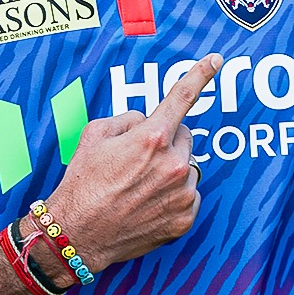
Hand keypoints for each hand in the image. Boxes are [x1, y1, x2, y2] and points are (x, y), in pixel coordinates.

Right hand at [43, 54, 222, 271]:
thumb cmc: (83, 183)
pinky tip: (147, 205)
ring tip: (139, 187)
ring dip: (170, 171)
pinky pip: (188, 195)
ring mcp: (182, 194)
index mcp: (152, 138)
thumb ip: (128, 119)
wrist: (78, 234)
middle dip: (167, 141)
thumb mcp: (94, 135)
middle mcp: (174, 164)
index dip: (200, 75)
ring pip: (187, 168)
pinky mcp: (185, 218)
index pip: (181, 98)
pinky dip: (172, 197)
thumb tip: (147, 121)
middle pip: (186, 137)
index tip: (216, 60)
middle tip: (139, 159)